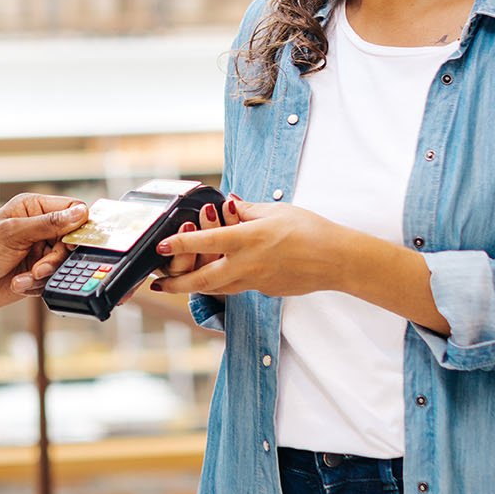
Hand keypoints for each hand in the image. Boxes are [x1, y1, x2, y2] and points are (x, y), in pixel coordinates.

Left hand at [0, 194, 88, 313]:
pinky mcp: (38, 272)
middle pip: (71, 240)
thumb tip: (80, 213)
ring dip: (45, 273)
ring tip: (27, 277)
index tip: (72, 243)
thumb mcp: (13, 233)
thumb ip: (48, 224)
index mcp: (33, 208)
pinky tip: (18, 282)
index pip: (71, 209)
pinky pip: (53, 279)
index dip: (78, 225)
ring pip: (64, 262)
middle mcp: (40, 227)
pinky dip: (37, 284)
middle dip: (57, 257)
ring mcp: (39, 251)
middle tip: (40, 268)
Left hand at [152, 198, 356, 298]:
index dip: (181, 244)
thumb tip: (229, 203)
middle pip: (203, 279)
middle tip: (158, 283)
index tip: (162, 247)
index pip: (206, 241)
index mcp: (248, 239)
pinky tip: (218, 278)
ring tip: (178, 285)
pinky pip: (238, 288)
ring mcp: (256, 281)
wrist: (335, 259)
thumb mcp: (276, 211)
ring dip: (196, 287)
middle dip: (177, 284)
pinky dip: (223, 284)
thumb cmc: (309, 229)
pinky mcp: (265, 290)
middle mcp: (247, 264)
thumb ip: (248, 209)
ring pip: (218, 288)